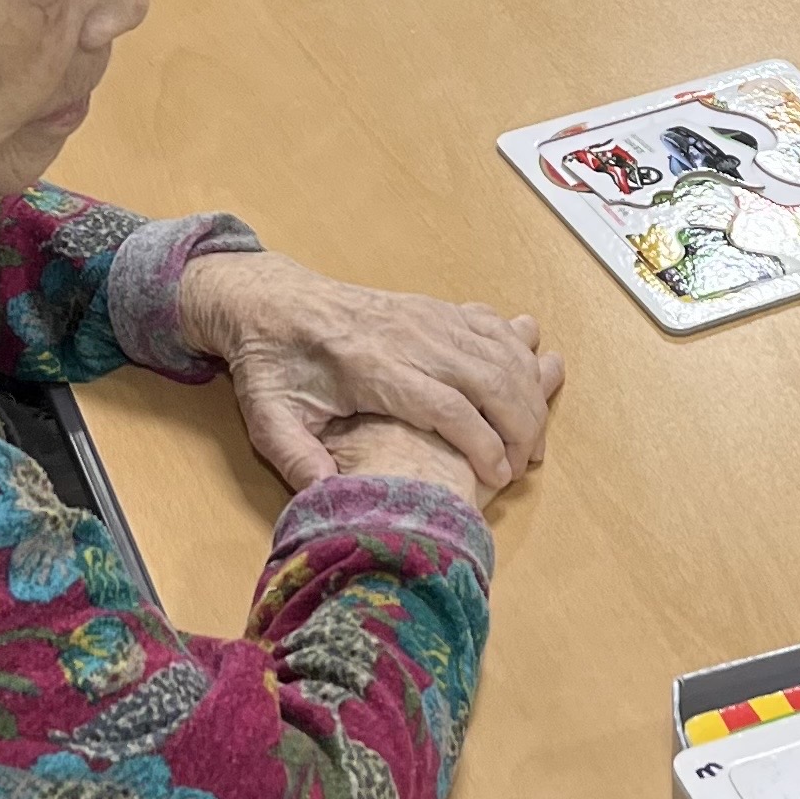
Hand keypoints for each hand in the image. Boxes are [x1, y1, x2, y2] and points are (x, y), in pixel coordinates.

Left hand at [176, 251, 564, 497]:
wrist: (271, 301)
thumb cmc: (272, 363)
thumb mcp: (267, 417)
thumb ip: (296, 458)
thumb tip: (327, 497)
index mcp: (374, 367)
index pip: (448, 408)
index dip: (483, 445)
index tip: (498, 478)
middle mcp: (410, 337)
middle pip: (490, 378)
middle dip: (521, 425)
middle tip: (523, 465)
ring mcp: (427, 317)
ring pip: (501, 350)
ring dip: (529, 393)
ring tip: (532, 438)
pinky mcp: (434, 308)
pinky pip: (493, 326)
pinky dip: (520, 355)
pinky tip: (528, 384)